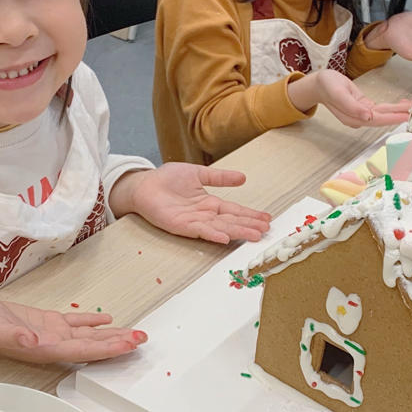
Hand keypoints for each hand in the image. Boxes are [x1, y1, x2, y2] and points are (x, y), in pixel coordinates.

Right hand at [0, 298, 145, 362]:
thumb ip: (15, 336)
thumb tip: (33, 341)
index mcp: (46, 349)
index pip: (85, 350)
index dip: (108, 348)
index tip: (129, 345)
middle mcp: (54, 344)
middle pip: (93, 346)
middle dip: (119, 343)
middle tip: (143, 339)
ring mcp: (52, 334)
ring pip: (89, 335)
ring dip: (111, 334)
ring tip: (134, 333)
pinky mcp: (47, 322)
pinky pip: (75, 322)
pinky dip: (92, 321)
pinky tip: (107, 319)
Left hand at [113, 164, 271, 243]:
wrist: (144, 184)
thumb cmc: (168, 179)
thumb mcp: (198, 173)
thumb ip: (220, 177)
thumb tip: (243, 177)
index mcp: (210, 203)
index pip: (234, 210)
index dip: (250, 214)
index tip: (267, 218)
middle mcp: (205, 215)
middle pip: (232, 221)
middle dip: (249, 225)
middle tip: (267, 231)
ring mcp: (194, 221)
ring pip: (221, 228)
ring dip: (238, 232)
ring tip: (255, 236)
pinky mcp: (182, 225)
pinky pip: (200, 230)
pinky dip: (213, 234)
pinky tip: (225, 238)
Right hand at [289, 69, 411, 128]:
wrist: (318, 83)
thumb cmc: (327, 86)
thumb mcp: (339, 93)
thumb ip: (353, 106)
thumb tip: (368, 117)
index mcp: (353, 117)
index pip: (377, 120)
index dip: (392, 118)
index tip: (406, 115)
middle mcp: (359, 118)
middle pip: (383, 118)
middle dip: (399, 115)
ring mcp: (362, 114)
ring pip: (384, 114)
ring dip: (398, 111)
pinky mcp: (364, 107)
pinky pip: (381, 109)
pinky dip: (392, 107)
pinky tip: (402, 104)